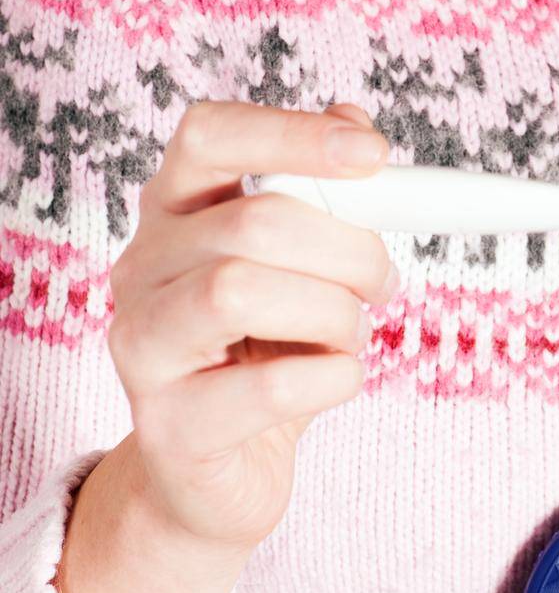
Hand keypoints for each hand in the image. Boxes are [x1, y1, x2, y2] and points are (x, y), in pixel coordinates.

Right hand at [106, 100, 393, 552]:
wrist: (221, 472)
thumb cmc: (269, 349)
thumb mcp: (306, 261)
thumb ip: (326, 192)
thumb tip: (353, 120)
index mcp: (177, 207)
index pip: (210, 135)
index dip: (292, 133)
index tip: (373, 154)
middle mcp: (143, 265)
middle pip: (252, 220)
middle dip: (347, 249)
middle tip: (383, 282)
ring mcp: (142, 347)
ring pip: (239, 290)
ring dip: (332, 312)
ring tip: (350, 333)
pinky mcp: (167, 428)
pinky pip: (268, 386)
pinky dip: (331, 378)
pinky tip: (335, 381)